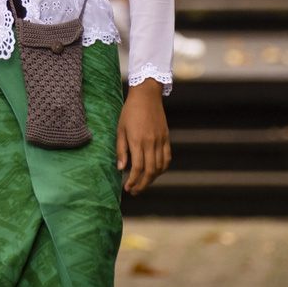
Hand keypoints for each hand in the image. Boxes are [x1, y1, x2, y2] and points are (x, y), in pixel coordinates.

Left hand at [116, 79, 169, 193]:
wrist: (146, 96)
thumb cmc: (130, 112)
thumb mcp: (120, 129)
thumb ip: (121, 149)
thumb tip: (121, 168)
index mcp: (137, 140)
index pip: (138, 167)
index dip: (133, 180)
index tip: (128, 187)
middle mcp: (151, 142)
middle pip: (150, 171)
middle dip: (142, 184)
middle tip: (134, 191)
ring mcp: (160, 140)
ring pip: (160, 167)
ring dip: (152, 178)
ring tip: (143, 183)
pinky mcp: (166, 138)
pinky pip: (167, 158)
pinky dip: (162, 168)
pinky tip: (155, 172)